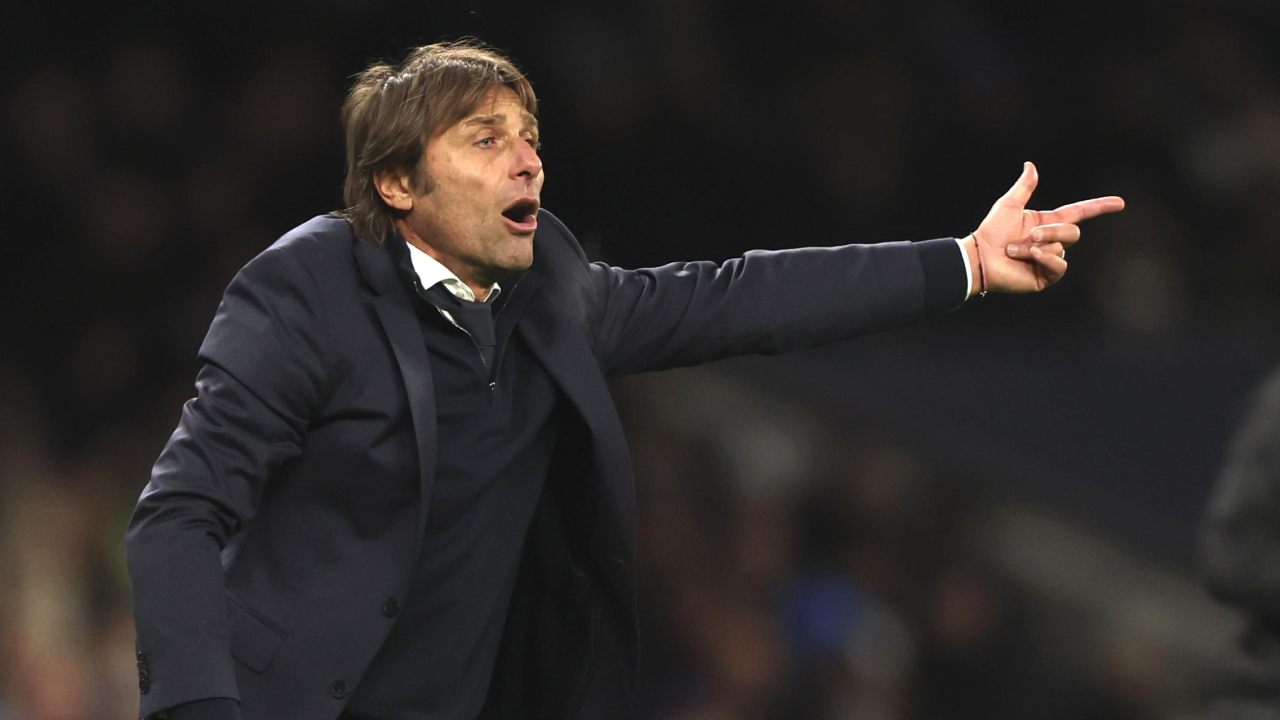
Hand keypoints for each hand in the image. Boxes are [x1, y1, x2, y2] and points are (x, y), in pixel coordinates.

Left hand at [969, 161, 1124, 293]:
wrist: (980, 257)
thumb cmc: (991, 232)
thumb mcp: (1009, 205)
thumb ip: (1024, 186)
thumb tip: (1030, 165)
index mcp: (1048, 223)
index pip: (1080, 213)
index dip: (1099, 207)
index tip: (1120, 203)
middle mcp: (1052, 241)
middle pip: (1073, 232)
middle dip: (1051, 231)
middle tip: (1029, 235)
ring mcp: (1050, 260)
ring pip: (1063, 248)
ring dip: (1037, 247)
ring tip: (1014, 250)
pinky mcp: (1046, 276)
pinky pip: (1060, 265)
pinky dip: (1044, 258)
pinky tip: (1027, 258)